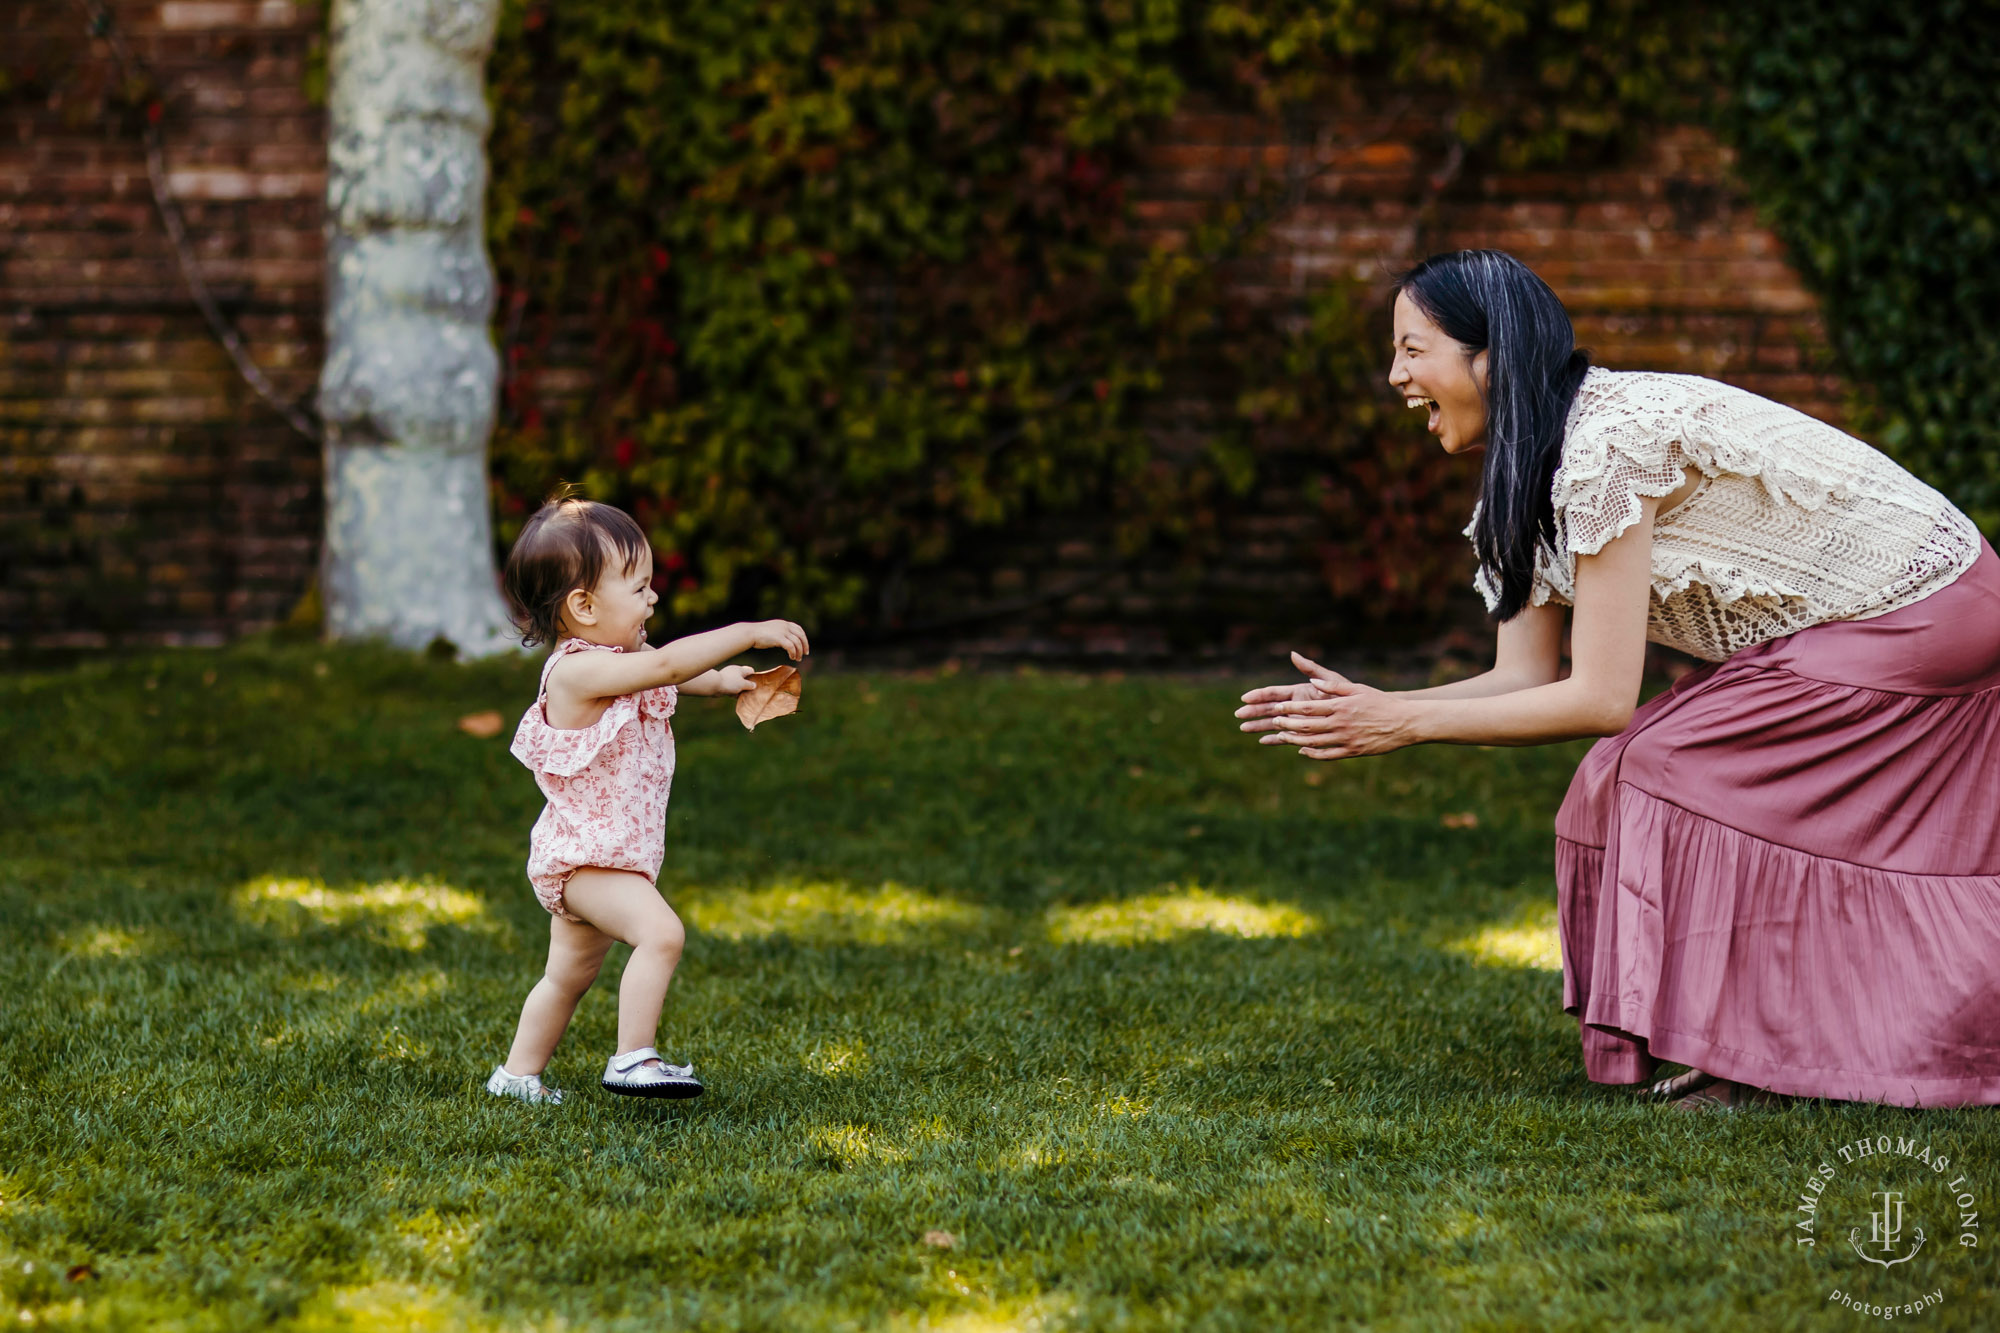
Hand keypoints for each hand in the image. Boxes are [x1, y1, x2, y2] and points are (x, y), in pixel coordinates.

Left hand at [713, 664, 755, 694]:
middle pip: (744, 678)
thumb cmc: (730, 683)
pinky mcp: (723, 683)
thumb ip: (750, 685)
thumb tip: (754, 685)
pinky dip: (733, 691)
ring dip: (740, 689)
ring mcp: (728, 677)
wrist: (713, 685)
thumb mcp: (743, 684)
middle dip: (747, 685)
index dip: (754, 677)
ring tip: (741, 696)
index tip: (755, 684)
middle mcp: (734, 672)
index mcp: (740, 669)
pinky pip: (731, 687)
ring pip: (737, 683)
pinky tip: (733, 696)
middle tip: (749, 692)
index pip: (750, 671)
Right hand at [748, 619, 809, 659]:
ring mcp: (782, 631)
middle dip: (804, 645)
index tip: (805, 646)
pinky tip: (791, 657)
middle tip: (805, 654)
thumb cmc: (758, 634)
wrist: (749, 633)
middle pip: (801, 636)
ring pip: (797, 643)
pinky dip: (793, 653)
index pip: (799, 629)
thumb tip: (785, 641)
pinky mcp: (779, 638)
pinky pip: (791, 647)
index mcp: (784, 623)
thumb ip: (780, 633)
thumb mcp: (772, 630)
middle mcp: (785, 626)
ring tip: (797, 658)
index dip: (803, 638)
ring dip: (799, 652)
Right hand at [1235, 652, 1350, 730]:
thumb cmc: (1347, 694)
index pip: (1274, 693)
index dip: (1259, 695)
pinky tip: (1262, 741)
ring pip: (1274, 723)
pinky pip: (1287, 737)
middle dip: (1254, 712)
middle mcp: (1296, 706)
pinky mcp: (1304, 733)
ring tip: (1243, 728)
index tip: (1245, 698)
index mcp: (1299, 692)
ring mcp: (1298, 720)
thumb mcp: (1329, 679)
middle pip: (1270, 709)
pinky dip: (1275, 739)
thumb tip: (1293, 654)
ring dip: (1259, 726)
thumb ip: (1311, 669)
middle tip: (1238, 715)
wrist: (1361, 714)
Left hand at [1252, 676, 1413, 759]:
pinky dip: (1312, 754)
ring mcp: (1346, 739)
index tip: (1278, 707)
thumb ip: (1334, 687)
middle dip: (1287, 724)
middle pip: (1307, 726)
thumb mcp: (1358, 689)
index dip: (1290, 708)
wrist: (1405, 723)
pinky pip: (1327, 755)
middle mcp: (1341, 724)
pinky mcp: (1353, 752)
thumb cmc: (1382, 702)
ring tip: (1282, 735)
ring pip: (1314, 742)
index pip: (1308, 708)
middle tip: (1274, 721)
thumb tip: (1312, 682)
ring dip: (1295, 739)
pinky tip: (1303, 750)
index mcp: (1341, 706)